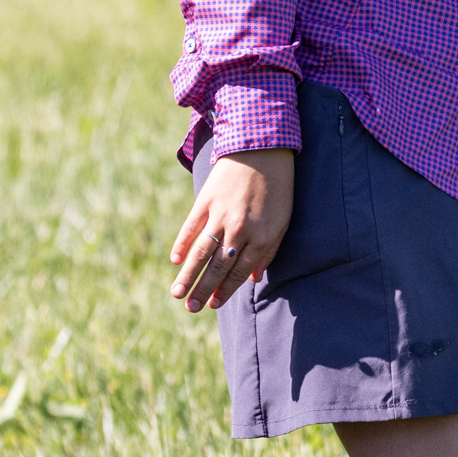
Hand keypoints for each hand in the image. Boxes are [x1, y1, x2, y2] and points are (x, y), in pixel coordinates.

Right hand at [169, 148, 294, 311]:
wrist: (262, 148)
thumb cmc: (278, 189)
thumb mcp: (282, 221)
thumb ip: (269, 251)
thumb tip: (253, 279)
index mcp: (262, 236)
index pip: (240, 271)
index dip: (226, 289)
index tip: (213, 305)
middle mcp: (241, 228)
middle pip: (218, 266)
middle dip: (204, 289)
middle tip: (191, 308)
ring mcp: (221, 214)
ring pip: (202, 251)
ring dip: (188, 274)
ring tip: (177, 294)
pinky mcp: (206, 199)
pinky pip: (192, 226)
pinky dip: (182, 243)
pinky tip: (175, 260)